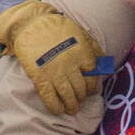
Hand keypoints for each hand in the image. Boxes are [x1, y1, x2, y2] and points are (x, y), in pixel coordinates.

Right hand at [0, 0, 102, 115]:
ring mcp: (55, 72)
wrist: (30, 24)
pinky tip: (58, 110)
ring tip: (72, 109)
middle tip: (80, 100)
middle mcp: (71, 64)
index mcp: (82, 53)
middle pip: (81, 88)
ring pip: (68, 95)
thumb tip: (104, 66)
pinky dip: (55, 106)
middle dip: (82, 97)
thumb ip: (94, 48)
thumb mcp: (80, 32)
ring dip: (71, 105)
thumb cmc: (56, 27)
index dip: (93, 87)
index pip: (93, 77)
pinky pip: (50, 96)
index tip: (90, 91)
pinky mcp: (40, 76)